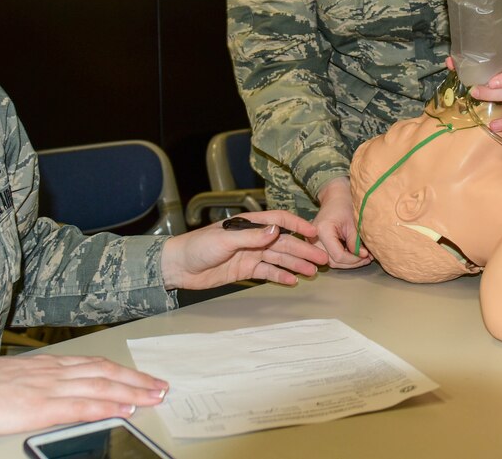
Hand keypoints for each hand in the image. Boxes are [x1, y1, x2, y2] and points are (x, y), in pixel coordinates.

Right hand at [0, 355, 168, 438]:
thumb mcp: (10, 380)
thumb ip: (34, 384)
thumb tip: (51, 394)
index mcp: (45, 365)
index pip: (93, 364)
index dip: (121, 371)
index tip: (142, 378)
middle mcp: (51, 371)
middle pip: (105, 371)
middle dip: (136, 379)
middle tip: (161, 387)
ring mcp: (47, 387)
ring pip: (101, 385)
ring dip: (132, 391)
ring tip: (154, 397)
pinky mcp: (39, 407)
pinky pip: (81, 405)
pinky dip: (107, 405)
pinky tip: (125, 408)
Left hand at [160, 210, 327, 289]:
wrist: (179, 267)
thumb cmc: (198, 246)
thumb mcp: (224, 240)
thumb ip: (251, 237)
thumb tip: (276, 230)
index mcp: (248, 224)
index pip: (278, 220)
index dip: (297, 225)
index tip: (314, 233)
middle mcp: (252, 238)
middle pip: (283, 242)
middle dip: (303, 249)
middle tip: (322, 259)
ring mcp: (250, 254)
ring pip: (278, 258)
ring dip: (296, 264)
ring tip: (314, 271)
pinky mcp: (245, 270)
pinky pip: (267, 272)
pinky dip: (281, 275)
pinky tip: (294, 280)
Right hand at [312, 177, 372, 268]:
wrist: (335, 196)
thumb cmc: (345, 205)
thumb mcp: (353, 223)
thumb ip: (356, 242)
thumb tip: (363, 257)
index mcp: (322, 230)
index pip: (338, 256)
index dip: (353, 259)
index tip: (367, 256)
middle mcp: (313, 238)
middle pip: (332, 261)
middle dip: (351, 262)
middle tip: (367, 258)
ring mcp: (312, 241)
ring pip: (330, 261)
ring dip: (347, 262)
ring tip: (363, 257)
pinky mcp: (316, 243)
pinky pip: (329, 256)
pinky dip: (343, 257)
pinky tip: (354, 255)